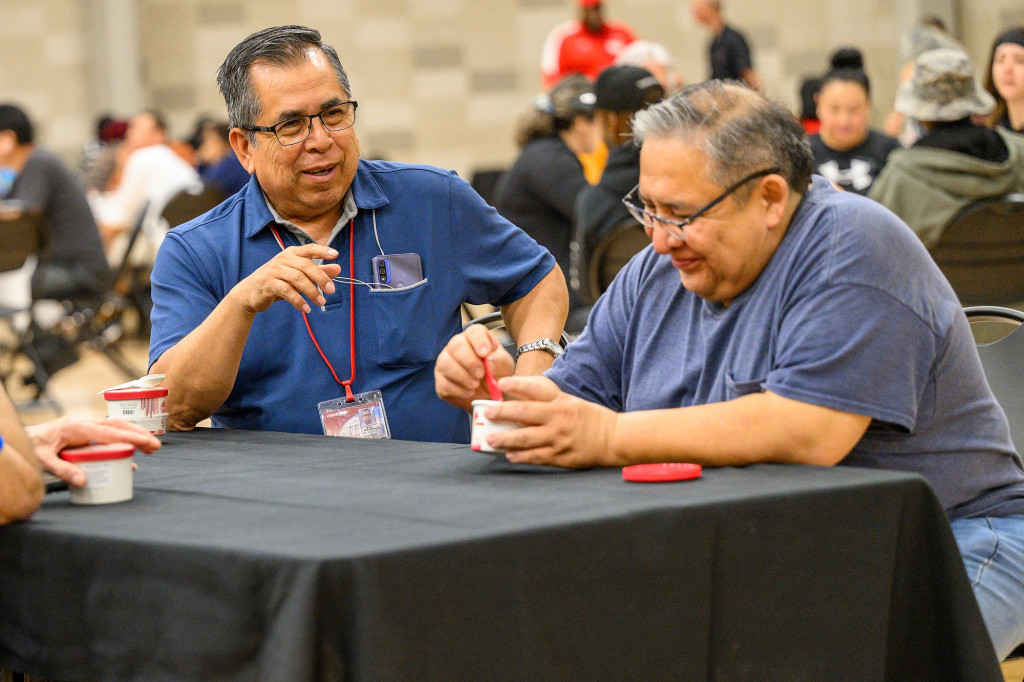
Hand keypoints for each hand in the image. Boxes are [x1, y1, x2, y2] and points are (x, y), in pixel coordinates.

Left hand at [26, 417, 161, 486]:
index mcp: (76, 427)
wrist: (22, 437)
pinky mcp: (84, 433)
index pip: (108, 432)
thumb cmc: (31, 446)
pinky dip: (122, 441)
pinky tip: (130, 455)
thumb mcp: (44, 460)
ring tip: (151, 447)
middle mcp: (84, 424)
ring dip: (134, 435)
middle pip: (117, 425)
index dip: (128, 437)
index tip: (146, 443)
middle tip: (156, 446)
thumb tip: (84, 481)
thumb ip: (63, 470)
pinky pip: (108, 434)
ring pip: (115, 427)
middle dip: (138, 434)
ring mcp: (85, 426)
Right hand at [231, 243, 342, 314]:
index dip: (322, 250)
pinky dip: (298, 301)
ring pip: (297, 278)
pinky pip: (286, 291)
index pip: (309, 248)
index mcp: (291, 253)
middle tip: (331, 290)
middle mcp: (283, 259)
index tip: (336, 255)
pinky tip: (306, 309)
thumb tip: (338, 268)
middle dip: (321, 278)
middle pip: (306, 265)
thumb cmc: (278, 281)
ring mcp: (274, 270)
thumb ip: (318, 272)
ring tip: (321, 302)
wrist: (250, 292)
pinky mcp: (268, 284)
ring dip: (311, 292)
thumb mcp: (299, 276)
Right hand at [434, 324, 515, 411]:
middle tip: (481, 374)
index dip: (479, 341)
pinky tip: (469, 393)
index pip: (474, 332)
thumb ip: (499, 362)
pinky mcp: (441, 380)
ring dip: (462, 376)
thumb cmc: (497, 373)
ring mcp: (446, 362)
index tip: (485, 354)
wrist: (489, 394)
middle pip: (456, 345)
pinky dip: (457, 390)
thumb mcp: (504, 367)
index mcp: (476, 338)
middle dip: (469, 361)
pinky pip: (443, 383)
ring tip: (475, 385)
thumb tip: (489, 362)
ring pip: (445, 363)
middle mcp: (457, 346)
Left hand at [484, 376, 618, 467]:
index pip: (536, 389)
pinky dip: (520, 456)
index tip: (501, 383)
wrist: (613, 438)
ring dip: (505, 439)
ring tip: (490, 438)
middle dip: (502, 413)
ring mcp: (558, 438)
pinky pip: (535, 456)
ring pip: (525, 439)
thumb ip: (545, 401)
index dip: (517, 385)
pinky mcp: (560, 456)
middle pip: (525, 414)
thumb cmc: (588, 417)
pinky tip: (509, 455)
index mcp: (561, 401)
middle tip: (487, 413)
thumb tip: (516, 399)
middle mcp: (558, 417)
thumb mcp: (569, 401)